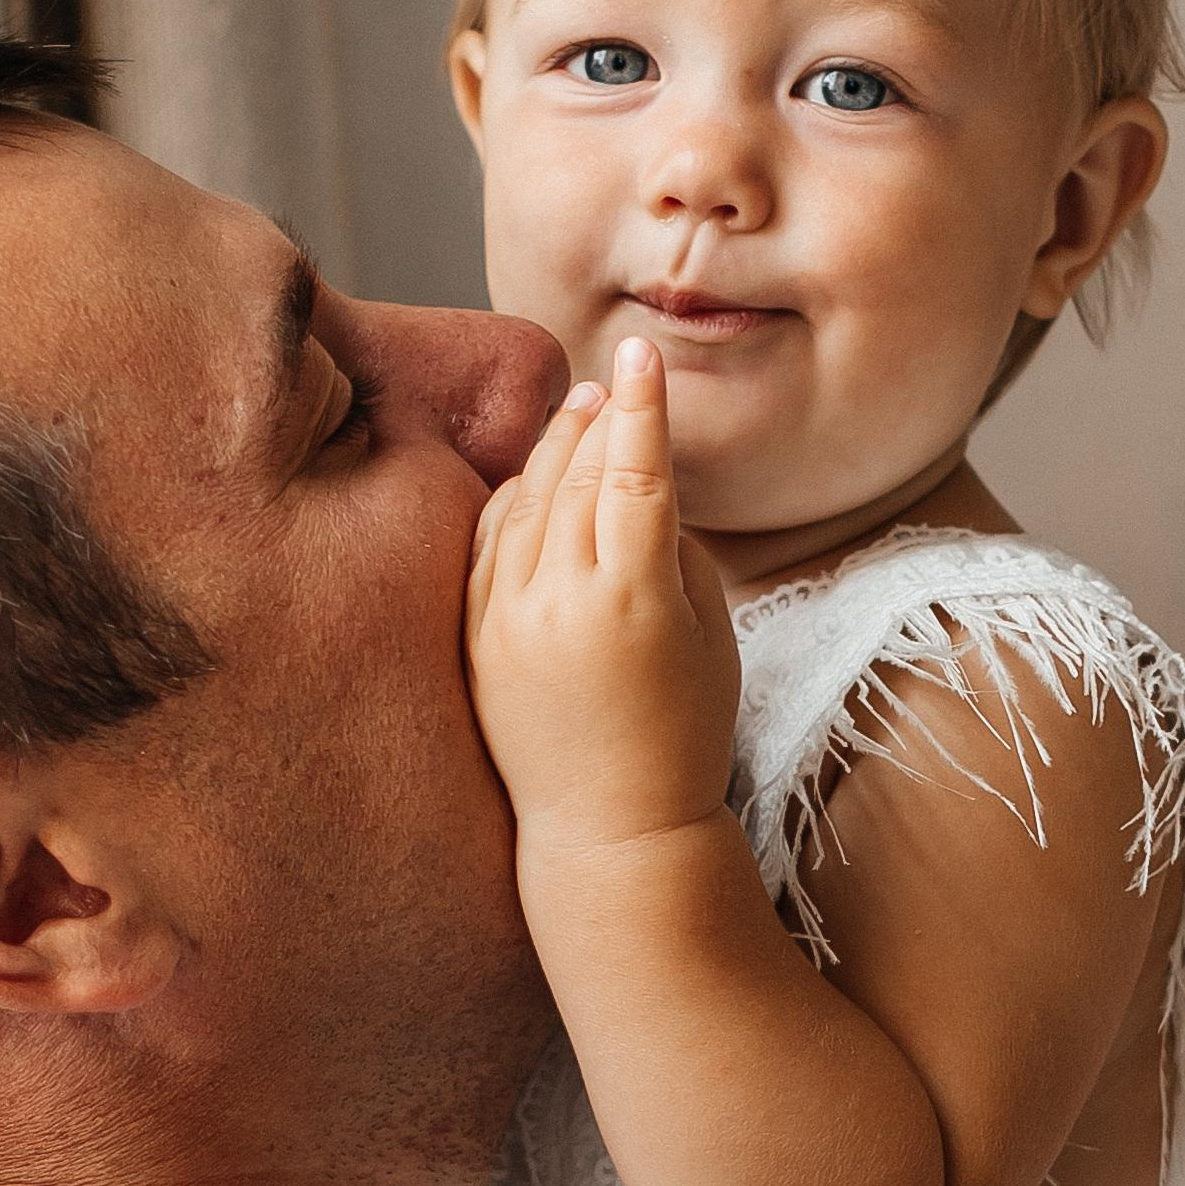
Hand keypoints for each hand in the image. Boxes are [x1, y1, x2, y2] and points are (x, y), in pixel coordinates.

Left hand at [466, 336, 739, 865]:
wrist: (609, 832)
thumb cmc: (682, 737)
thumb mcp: (710, 637)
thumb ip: (676, 551)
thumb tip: (642, 491)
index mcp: (632, 600)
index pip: (635, 475)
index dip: (642, 406)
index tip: (642, 353)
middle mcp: (559, 602)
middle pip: (575, 476)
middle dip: (597, 417)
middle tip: (614, 378)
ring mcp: (506, 621)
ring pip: (525, 501)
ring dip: (552, 447)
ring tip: (579, 410)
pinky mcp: (474, 640)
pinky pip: (487, 543)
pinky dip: (511, 499)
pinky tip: (531, 476)